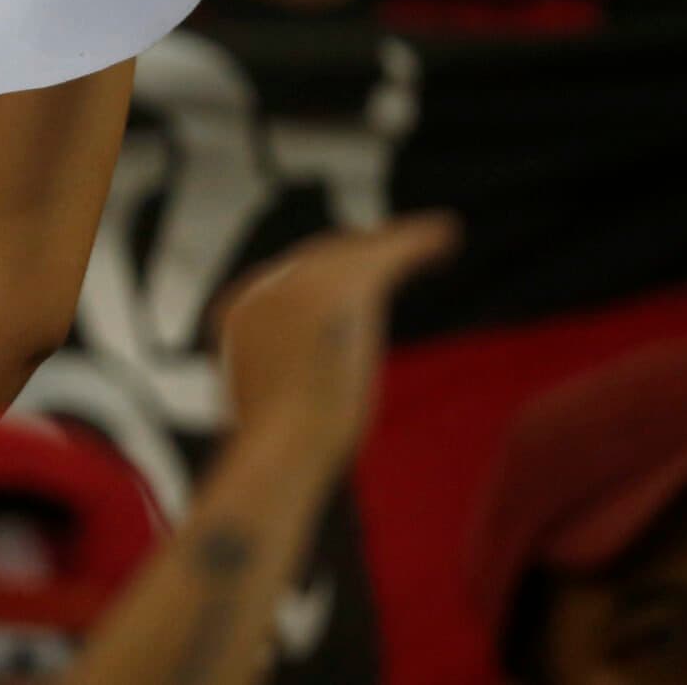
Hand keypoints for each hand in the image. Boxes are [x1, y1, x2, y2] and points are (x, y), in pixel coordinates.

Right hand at [216, 213, 459, 461]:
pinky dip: (420, 242)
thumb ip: (284, 385)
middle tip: (398, 250)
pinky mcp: (343, 287)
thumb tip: (303, 404)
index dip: (324, 270)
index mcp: (240, 311)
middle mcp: (267, 287)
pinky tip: (446, 235)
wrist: (281, 448)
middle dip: (358, 251)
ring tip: (433, 238)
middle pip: (321, 257)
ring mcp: (302, 283)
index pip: (286, 277)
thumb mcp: (272, 408)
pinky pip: (390, 254)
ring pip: (357, 252)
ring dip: (398, 243)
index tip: (356, 270)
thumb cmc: (278, 451)